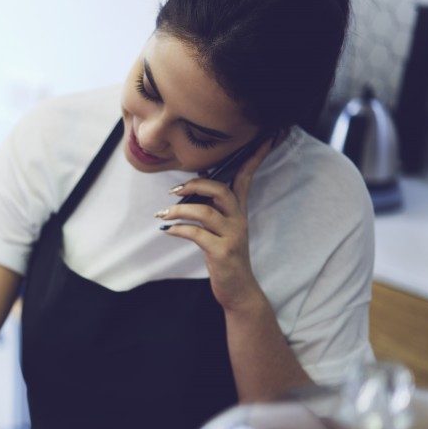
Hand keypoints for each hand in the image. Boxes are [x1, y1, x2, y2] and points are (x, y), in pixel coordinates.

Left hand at [157, 139, 273, 311]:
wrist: (238, 290)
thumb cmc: (225, 257)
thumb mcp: (222, 230)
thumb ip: (212, 210)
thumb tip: (189, 191)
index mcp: (239, 212)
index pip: (246, 178)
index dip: (253, 158)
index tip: (264, 138)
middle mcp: (238, 220)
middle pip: (222, 190)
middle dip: (197, 184)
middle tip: (174, 190)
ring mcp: (232, 236)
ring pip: (205, 212)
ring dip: (179, 210)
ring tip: (163, 214)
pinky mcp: (222, 252)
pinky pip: (196, 234)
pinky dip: (178, 229)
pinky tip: (167, 229)